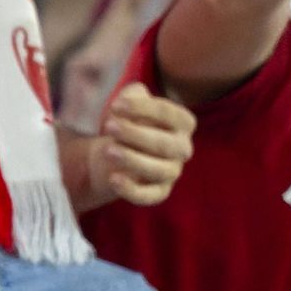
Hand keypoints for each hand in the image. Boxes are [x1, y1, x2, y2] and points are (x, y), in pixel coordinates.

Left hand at [89, 83, 193, 204]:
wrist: (110, 154)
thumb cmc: (125, 123)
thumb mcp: (128, 104)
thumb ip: (132, 95)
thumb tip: (131, 97)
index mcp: (182, 123)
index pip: (170, 114)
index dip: (143, 108)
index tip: (115, 106)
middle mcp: (182, 149)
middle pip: (165, 144)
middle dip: (136, 134)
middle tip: (109, 126)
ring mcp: (172, 172)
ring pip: (159, 170)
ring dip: (133, 160)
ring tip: (108, 150)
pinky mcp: (159, 192)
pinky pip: (151, 195)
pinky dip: (132, 190)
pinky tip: (113, 179)